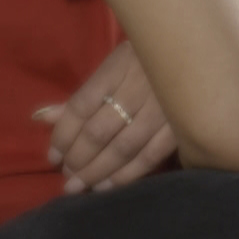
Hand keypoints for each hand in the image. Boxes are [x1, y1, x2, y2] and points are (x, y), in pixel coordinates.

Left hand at [36, 41, 176, 193]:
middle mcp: (138, 87)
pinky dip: (126, 175)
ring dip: (97, 171)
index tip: (52, 156)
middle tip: (67, 175)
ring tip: (80, 186)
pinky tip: (108, 186)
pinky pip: (149, 157)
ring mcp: (161, 109)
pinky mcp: (180, 127)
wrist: (197, 52)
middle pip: (98, 131)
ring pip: (122, 148)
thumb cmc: (147, 61)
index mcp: (118, 67)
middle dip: (78, 158)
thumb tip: (41, 118)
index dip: (62, 135)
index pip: (80, 106)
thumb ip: (81, 96)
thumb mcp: (114, 67)